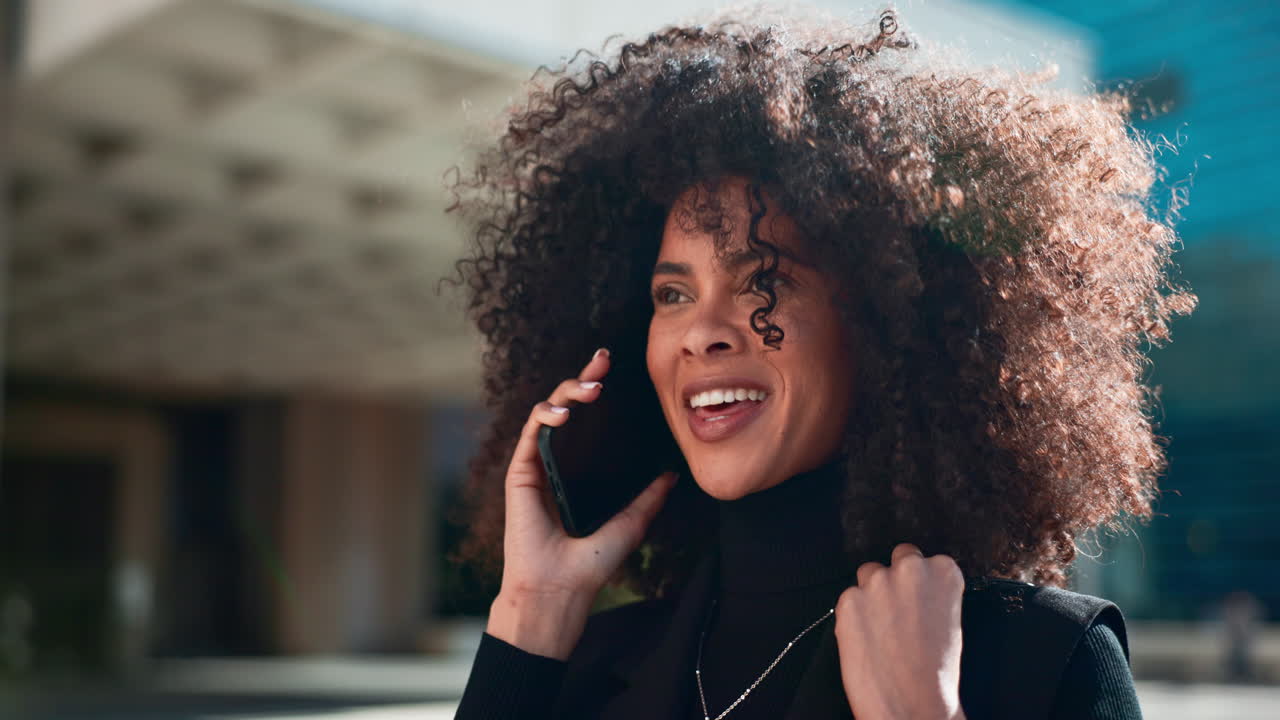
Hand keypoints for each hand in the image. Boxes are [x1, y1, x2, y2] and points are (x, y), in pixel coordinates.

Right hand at [487, 348, 677, 659]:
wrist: (560, 590)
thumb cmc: (589, 566)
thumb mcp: (630, 525)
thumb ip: (648, 500)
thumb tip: (672, 475)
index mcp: (578, 471)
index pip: (587, 421)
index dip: (596, 391)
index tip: (613, 369)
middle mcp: (554, 463)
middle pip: (566, 407)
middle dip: (582, 378)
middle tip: (603, 361)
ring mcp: (535, 466)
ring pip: (546, 412)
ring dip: (566, 392)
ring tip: (591, 388)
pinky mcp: (519, 473)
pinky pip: (529, 434)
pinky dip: (544, 416)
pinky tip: (563, 414)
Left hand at [834, 543, 966, 719]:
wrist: (913, 705)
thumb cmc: (936, 675)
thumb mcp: (950, 622)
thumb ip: (932, 594)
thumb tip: (916, 591)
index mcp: (944, 572)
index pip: (927, 560)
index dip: (921, 583)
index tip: (920, 598)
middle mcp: (910, 569)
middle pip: (898, 557)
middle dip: (896, 578)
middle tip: (898, 609)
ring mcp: (876, 582)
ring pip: (869, 573)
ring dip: (872, 593)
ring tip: (881, 628)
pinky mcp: (848, 600)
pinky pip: (848, 599)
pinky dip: (853, 615)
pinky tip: (865, 639)